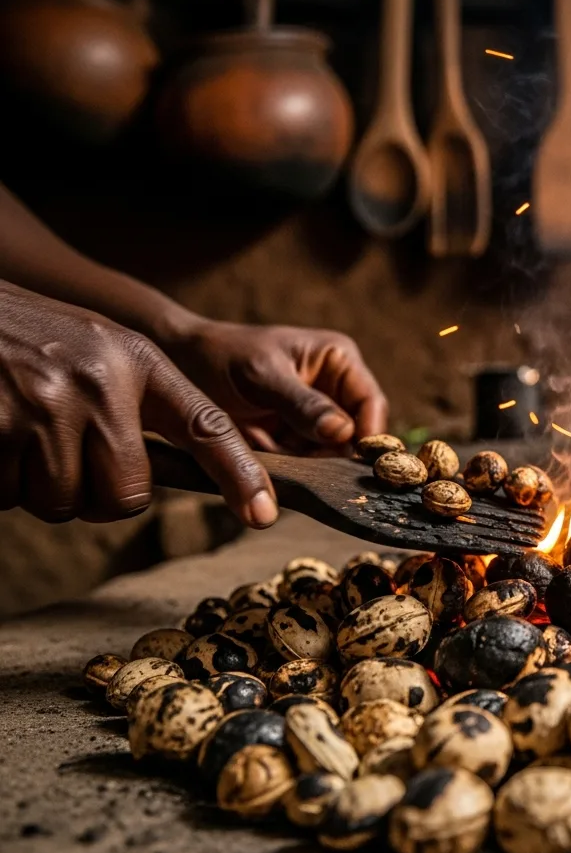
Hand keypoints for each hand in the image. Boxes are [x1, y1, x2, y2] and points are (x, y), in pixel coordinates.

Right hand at [0, 282, 277, 525]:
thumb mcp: (94, 350)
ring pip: (64, 504)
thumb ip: (133, 405)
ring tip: (18, 432)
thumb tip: (150, 483)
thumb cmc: (23, 337)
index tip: (263, 514)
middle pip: (127, 496)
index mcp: (136, 361)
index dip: (239, 474)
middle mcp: (101, 382)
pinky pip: (10, 498)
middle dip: (95, 494)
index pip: (207, 425)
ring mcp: (46, 405)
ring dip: (37, 488)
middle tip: (60, 453)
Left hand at [163, 321, 387, 454]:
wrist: (175, 366)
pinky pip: (306, 466)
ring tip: (294, 476)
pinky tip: (280, 476)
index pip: (371, 404)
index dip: (370, 435)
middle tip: (324, 481)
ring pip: (332, 456)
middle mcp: (334, 391)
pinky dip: (296, 475)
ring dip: (316, 470)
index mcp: (338, 361)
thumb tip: (343, 433)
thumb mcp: (262, 375)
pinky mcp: (293, 443)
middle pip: (357, 436)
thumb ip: (303, 403)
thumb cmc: (221, 357)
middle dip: (340, 458)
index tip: (357, 464)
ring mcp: (314, 420)